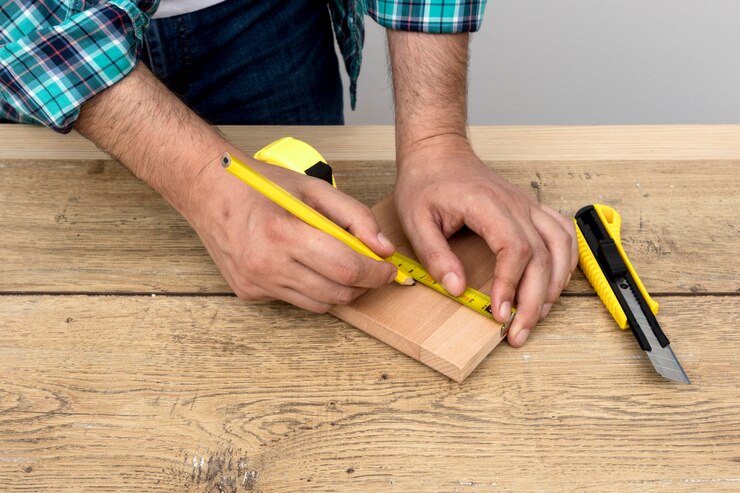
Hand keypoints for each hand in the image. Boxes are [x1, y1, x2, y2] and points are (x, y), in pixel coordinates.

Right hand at [186, 153, 396, 311]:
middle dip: (364, 284)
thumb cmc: (262, 186)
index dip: (377, 273)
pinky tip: (305, 265)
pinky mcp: (249, 293)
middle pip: (337, 293)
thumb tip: (383, 248)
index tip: (389, 269)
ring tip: (341, 265)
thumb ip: (355, 216)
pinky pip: (296, 300)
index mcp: (285, 234)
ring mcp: (256, 284)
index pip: (347, 268)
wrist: (209, 191)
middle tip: (372, 269)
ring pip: (320, 304)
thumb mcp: (314, 188)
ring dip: (340, 289)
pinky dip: (312, 288)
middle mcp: (268, 265)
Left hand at [394, 135, 577, 346]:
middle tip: (519, 332)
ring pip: (560, 246)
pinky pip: (563, 234)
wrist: (438, 152)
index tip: (499, 313)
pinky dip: (566, 261)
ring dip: (554, 284)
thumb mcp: (415, 220)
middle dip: (534, 300)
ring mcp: (527, 205)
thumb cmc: (426, 182)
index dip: (511, 285)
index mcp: (487, 205)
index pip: (514, 249)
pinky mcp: (530, 209)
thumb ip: (435, 255)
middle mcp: (515, 204)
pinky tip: (554, 282)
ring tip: (538, 314)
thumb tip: (456, 288)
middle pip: (542, 256)